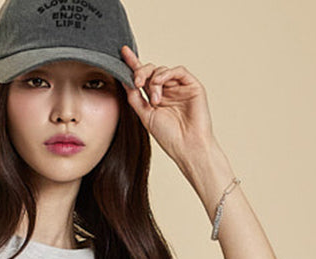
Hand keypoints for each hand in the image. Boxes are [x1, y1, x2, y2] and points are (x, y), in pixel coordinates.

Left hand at [119, 45, 215, 164]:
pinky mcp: (192, 86)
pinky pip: (178, 71)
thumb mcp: (145, 116)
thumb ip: (135, 98)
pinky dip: (166, 74)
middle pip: (151, 70)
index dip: (133, 64)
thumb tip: (124, 81)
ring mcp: (180, 88)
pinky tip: (159, 84)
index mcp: (156, 98)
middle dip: (140, 72)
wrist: (188, 147)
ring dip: (154, 81)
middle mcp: (167, 91)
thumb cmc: (169, 137)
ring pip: (162, 70)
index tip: (123, 52)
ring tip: (154, 99)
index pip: (143, 78)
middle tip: (136, 82)